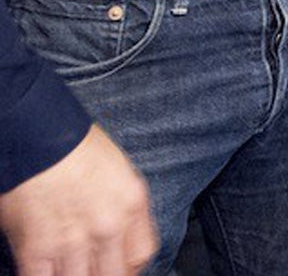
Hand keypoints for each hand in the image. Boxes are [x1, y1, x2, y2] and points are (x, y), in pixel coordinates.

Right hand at [0, 124, 156, 275]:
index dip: (129, 267)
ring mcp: (73, 240)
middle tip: (92, 270)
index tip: (118, 267)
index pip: (141, 254)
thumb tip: (116, 232)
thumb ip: (121, 204)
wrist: (37, 136)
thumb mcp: (117, 170)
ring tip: (67, 269)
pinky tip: (45, 271)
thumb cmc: (73, 146)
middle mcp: (108, 226)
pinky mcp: (36, 248)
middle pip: (114, 275)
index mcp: (132, 202)